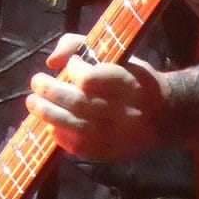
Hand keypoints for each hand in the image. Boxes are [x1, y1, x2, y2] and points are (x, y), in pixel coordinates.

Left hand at [27, 32, 169, 161]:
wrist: (165, 115)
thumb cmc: (134, 77)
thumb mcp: (117, 52)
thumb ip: (80, 45)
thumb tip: (52, 61)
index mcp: (131, 83)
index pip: (91, 79)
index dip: (74, 70)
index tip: (72, 65)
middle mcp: (126, 112)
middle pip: (78, 104)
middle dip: (51, 92)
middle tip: (36, 82)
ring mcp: (119, 136)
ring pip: (75, 127)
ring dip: (47, 113)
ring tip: (33, 102)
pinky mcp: (112, 153)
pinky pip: (79, 147)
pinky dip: (60, 136)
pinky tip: (51, 125)